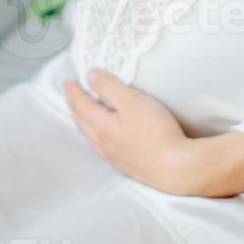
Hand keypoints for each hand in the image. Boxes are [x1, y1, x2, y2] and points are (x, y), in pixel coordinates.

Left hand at [63, 70, 193, 194]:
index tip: (68, 83)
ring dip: (85, 123)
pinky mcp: (129, 165)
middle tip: (72, 96)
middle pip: (83, 123)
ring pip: (92, 138)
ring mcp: (116, 157)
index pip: (82, 105)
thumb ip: (110, 87)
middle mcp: (105, 144)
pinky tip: (106, 139)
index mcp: (103, 127)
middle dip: (75, 107)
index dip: (74, 92)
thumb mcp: (132, 101)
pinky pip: (105, 148)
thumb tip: (90, 75)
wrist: (175, 168)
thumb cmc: (156, 134)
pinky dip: (99, 137)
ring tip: (85, 116)